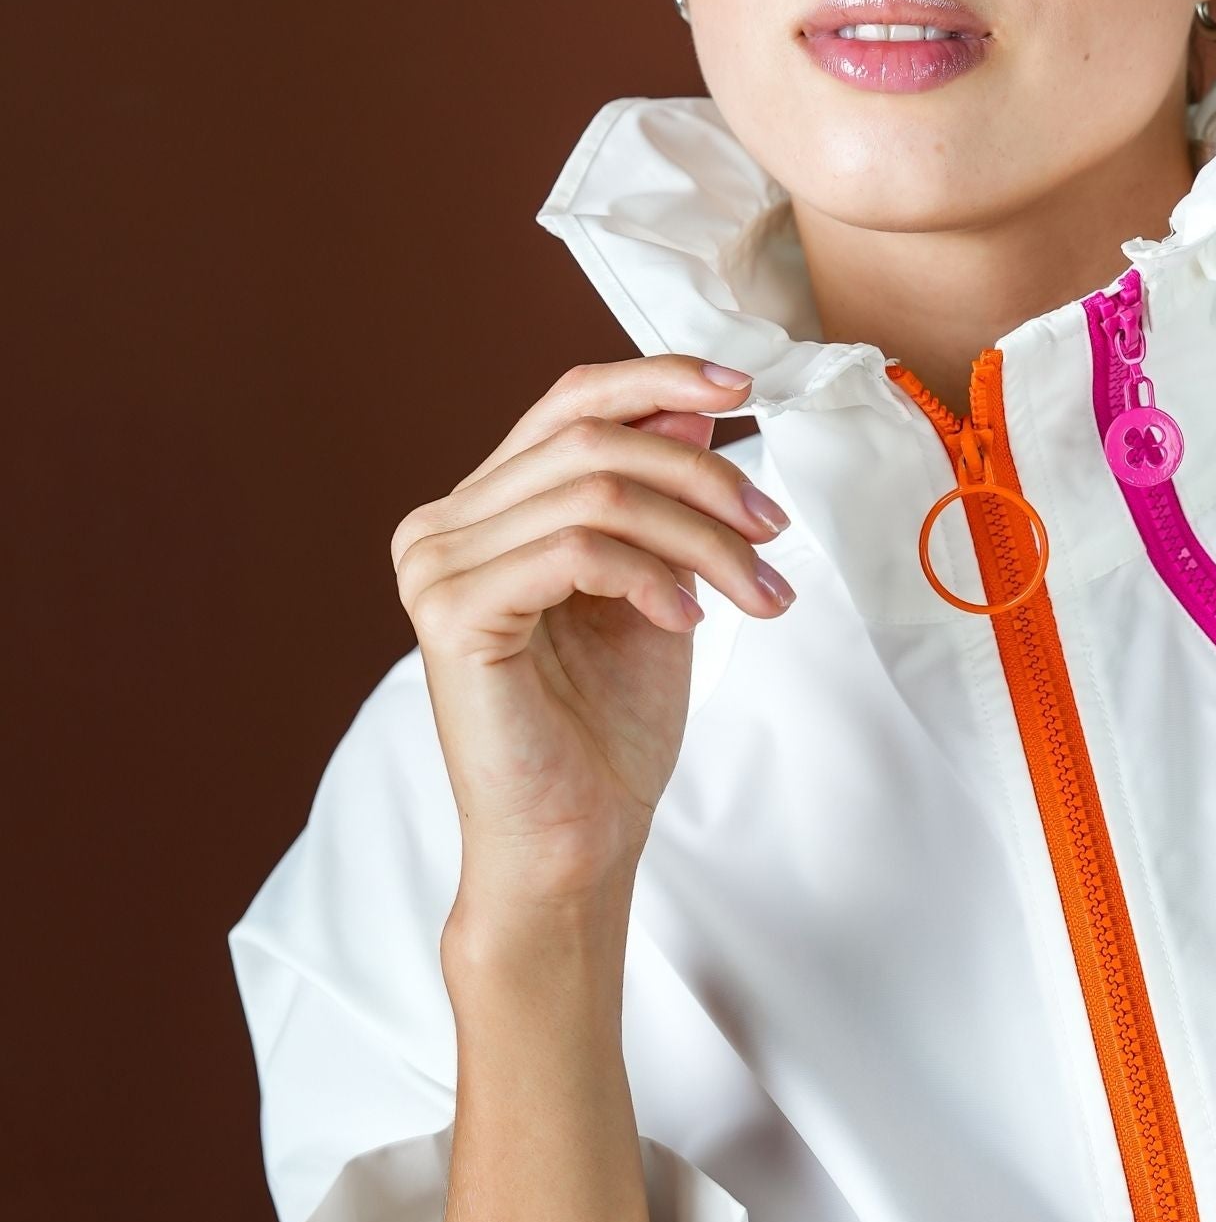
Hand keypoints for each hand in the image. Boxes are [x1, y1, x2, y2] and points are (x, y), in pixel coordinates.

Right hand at [391, 356, 794, 909]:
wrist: (574, 843)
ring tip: (754, 591)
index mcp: (484, 509)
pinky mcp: (453, 615)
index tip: (744, 388)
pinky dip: (652, 575)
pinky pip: (576, 551)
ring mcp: (437, 567)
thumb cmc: (606, 728)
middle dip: (704, 478)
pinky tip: (686, 622)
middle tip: (771, 530)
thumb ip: (659, 498)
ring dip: (701, 537)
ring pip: (598, 494)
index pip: (570, 403)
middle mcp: (443, 525)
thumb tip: (693, 406)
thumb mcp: (656, 584)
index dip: (658, 378)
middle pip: (594, 441)